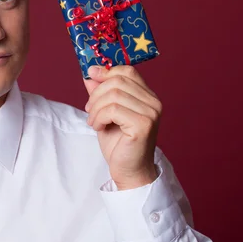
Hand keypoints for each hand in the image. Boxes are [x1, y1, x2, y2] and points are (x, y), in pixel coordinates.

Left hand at [83, 65, 161, 189]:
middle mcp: (153, 102)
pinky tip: (99, 127)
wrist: (128, 170)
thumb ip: (101, 93)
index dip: (107, 70)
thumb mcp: (105, 113)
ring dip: (96, 108)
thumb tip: (91, 73)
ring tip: (93, 122)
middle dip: (96, 94)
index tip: (90, 74)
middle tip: (89, 110)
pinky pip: (113, 110)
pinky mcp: (143, 125)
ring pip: (113, 95)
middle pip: (117, 81)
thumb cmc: (118, 144)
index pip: (128, 71)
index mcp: (147, 96)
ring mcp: (151, 113)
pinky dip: (99, 117)